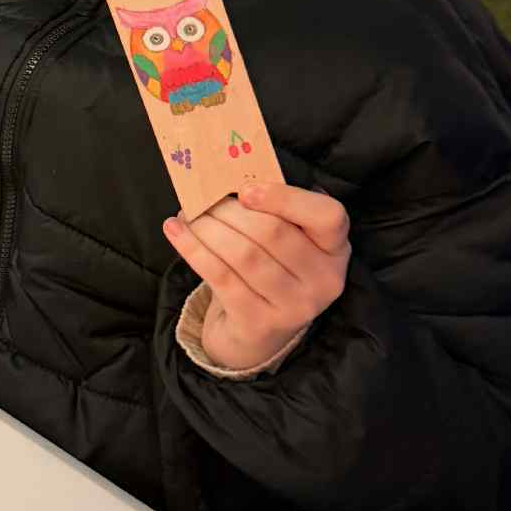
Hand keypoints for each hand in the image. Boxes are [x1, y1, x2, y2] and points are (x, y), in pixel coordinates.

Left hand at [164, 183, 350, 371]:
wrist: (258, 332)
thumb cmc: (272, 268)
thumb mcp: (290, 238)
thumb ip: (275, 209)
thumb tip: (228, 178)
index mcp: (335, 248)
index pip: (328, 216)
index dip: (286, 199)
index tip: (246, 190)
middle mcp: (323, 280)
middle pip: (272, 232)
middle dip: (229, 210)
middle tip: (202, 199)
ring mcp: (294, 307)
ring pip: (243, 255)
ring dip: (207, 228)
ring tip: (188, 215)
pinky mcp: (260, 322)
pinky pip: (220, 277)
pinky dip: (192, 248)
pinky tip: (174, 230)